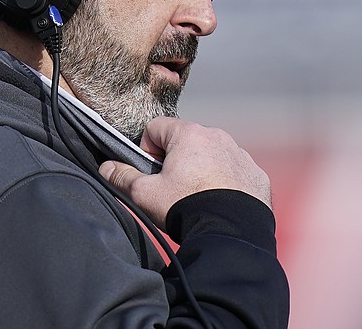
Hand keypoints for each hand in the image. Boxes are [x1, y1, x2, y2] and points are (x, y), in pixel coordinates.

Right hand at [98, 117, 271, 229]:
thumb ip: (122, 177)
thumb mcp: (145, 194)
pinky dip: (226, 182)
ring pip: (211, 155)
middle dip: (176, 160)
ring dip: (202, 169)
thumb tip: (106, 167)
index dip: (147, 150)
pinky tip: (219, 203)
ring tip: (197, 198)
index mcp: (188, 134)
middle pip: (185, 141)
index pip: (156, 128)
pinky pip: (234, 171)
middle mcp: (217, 136)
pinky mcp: (255, 173)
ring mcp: (240, 154)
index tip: (151, 173)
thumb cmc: (186, 207)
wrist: (231, 233)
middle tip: (172, 189)